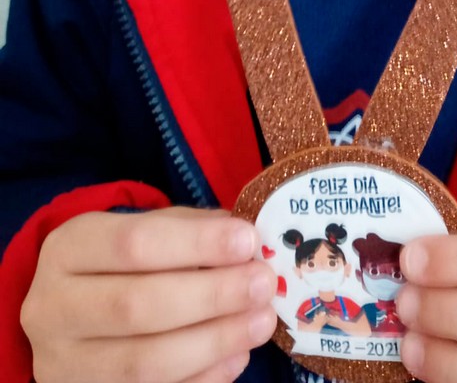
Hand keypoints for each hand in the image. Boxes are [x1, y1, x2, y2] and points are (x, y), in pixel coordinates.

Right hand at [20, 206, 276, 382]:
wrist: (71, 317)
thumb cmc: (121, 263)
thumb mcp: (144, 230)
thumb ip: (189, 230)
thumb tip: (246, 242)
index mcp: (67, 250)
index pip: (133, 243)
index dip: (196, 243)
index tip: (248, 240)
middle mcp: (53, 310)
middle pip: (138, 306)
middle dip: (212, 295)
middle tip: (262, 283)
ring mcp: (65, 367)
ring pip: (146, 362)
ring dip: (215, 341)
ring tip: (261, 321)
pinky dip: (204, 379)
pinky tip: (237, 356)